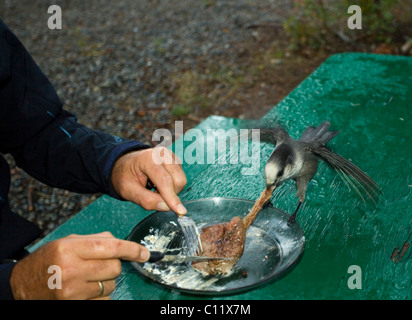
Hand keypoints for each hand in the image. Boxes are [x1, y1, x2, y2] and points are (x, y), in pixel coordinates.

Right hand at [10, 232, 148, 299]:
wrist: (23, 285)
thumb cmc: (48, 260)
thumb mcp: (67, 242)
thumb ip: (95, 239)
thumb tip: (120, 243)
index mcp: (70, 249)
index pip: (111, 247)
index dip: (131, 249)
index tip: (144, 253)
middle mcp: (72, 270)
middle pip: (114, 267)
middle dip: (114, 264)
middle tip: (100, 264)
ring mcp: (73, 291)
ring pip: (111, 284)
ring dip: (107, 280)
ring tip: (88, 277)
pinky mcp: (76, 305)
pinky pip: (105, 299)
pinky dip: (101, 294)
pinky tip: (86, 289)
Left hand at [111, 147, 186, 214]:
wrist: (125, 165)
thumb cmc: (125, 176)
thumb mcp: (127, 190)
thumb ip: (146, 200)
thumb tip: (166, 207)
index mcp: (149, 158)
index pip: (165, 180)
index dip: (172, 198)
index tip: (180, 212)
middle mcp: (163, 154)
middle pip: (178, 180)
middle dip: (170, 195)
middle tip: (153, 195)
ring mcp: (171, 157)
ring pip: (181, 181)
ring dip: (171, 191)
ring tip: (155, 189)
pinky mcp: (175, 162)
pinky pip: (180, 180)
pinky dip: (172, 187)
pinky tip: (160, 184)